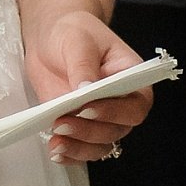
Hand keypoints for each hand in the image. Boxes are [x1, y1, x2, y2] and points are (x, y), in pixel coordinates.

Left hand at [23, 6, 152, 164]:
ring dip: (79, 148)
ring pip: (100, 145)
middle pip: (116, 130)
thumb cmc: (72, 31)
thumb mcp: (78, 40)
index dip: (113, 112)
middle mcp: (121, 103)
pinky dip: (70, 154)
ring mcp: (101, 118)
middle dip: (89, 131)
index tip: (86, 108)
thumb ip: (83, 65)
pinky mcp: (80, 125)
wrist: (51, 36)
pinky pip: (82, 149)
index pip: (135, 106)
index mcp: (132, 80)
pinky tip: (55, 151)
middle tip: (62, 122)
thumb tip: (86, 90)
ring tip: (56, 141)